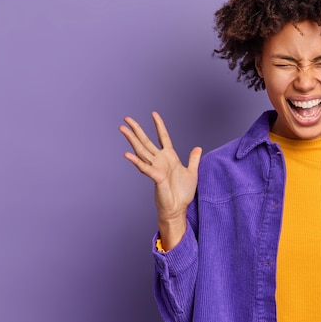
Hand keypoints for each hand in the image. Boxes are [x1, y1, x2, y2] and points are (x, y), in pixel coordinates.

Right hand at [119, 112, 201, 248]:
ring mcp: (156, 168)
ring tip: (122, 129)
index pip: (162, 137)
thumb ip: (193, 159)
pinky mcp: (155, 177)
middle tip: (126, 119)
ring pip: (141, 150)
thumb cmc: (183, 193)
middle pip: (146, 141)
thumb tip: (198, 148)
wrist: (179, 208)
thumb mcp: (192, 172)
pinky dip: (136, 161)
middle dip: (137, 130)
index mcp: (170, 157)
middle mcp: (160, 160)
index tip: (154, 114)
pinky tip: (127, 154)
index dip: (159, 125)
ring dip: (132, 140)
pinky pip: (144, 167)